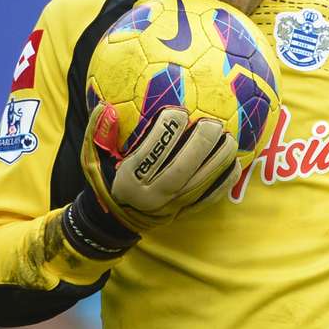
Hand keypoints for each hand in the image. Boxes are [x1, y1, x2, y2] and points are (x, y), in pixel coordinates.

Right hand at [82, 102, 239, 232]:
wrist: (116, 220)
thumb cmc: (106, 181)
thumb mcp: (93, 160)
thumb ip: (97, 135)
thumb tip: (104, 108)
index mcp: (129, 182)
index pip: (149, 155)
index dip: (166, 133)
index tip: (178, 111)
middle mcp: (153, 196)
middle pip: (181, 170)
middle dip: (199, 145)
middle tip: (212, 122)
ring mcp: (172, 207)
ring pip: (200, 183)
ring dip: (218, 160)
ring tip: (230, 137)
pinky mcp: (186, 212)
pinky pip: (210, 197)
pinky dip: (225, 181)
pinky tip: (235, 163)